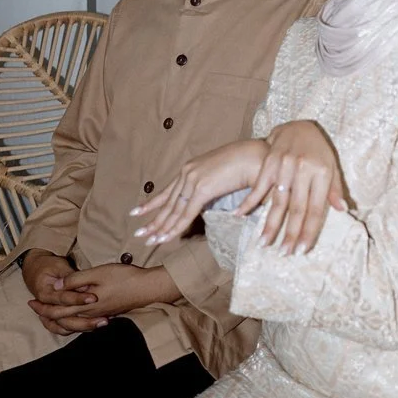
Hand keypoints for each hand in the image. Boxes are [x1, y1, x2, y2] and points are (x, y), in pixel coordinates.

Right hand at [20, 248, 102, 335]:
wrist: (35, 270)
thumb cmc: (48, 266)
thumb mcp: (58, 265)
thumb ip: (71, 276)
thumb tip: (85, 285)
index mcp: (45, 293)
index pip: (63, 299)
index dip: (78, 299)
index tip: (94, 298)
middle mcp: (46, 307)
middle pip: (64, 319)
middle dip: (85, 320)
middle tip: (103, 318)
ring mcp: (50, 314)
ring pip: (65, 327)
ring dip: (83, 327)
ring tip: (101, 323)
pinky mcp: (56, 317)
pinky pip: (65, 328)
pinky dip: (77, 329)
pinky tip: (93, 326)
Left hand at [27, 263, 178, 330]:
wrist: (147, 288)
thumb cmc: (123, 278)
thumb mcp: (98, 273)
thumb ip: (76, 280)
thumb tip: (57, 285)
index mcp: (85, 305)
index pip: (58, 310)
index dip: (43, 306)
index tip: (31, 301)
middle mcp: (89, 314)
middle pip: (62, 319)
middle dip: (46, 314)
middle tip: (34, 308)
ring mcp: (98, 316)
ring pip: (72, 323)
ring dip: (58, 318)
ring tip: (48, 313)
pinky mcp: (106, 313)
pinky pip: (82, 322)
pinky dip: (71, 320)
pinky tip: (72, 316)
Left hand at [129, 139, 267, 244]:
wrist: (258, 156)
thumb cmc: (246, 164)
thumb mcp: (222, 174)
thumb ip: (211, 186)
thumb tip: (207, 200)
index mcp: (192, 167)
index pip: (169, 190)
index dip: (153, 203)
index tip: (138, 212)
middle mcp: (188, 172)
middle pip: (168, 202)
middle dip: (154, 220)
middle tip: (140, 234)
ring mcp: (194, 179)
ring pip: (174, 210)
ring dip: (162, 228)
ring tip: (149, 241)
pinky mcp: (203, 188)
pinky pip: (186, 213)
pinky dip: (176, 227)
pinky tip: (167, 237)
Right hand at [236, 121, 346, 254]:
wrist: (299, 125)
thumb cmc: (318, 151)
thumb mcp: (332, 167)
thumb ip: (334, 189)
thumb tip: (343, 210)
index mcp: (322, 173)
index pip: (316, 208)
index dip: (309, 230)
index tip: (302, 250)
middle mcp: (303, 169)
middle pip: (296, 208)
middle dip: (289, 233)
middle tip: (284, 253)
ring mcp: (285, 165)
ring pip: (277, 200)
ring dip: (269, 223)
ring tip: (264, 242)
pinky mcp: (270, 161)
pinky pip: (259, 185)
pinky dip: (249, 201)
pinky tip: (240, 215)